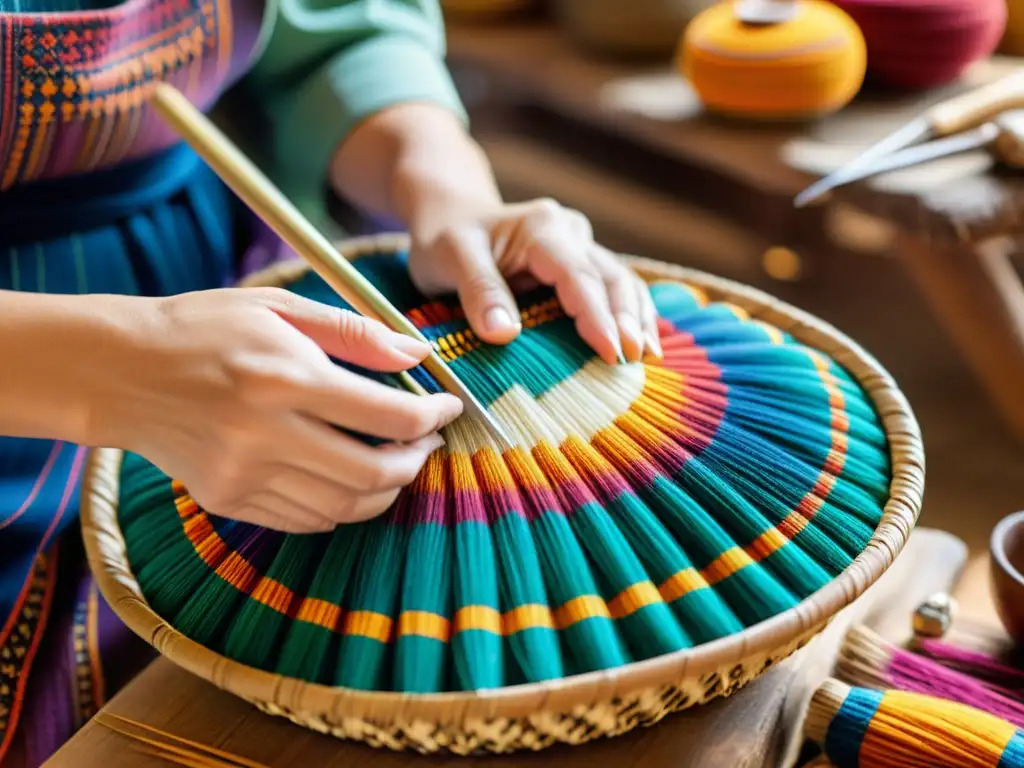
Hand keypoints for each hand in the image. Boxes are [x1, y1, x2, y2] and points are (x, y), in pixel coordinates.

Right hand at [88, 288, 462, 532]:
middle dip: (417, 461)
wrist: (118, 371)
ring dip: (387, 489)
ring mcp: (243, 474)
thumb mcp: (279, 306)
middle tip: (427, 441)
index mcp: (283, 376)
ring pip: (346, 505)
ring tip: (397, 461)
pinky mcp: (227, 499)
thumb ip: (354, 333)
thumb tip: (419, 355)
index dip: (433, 416)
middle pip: (374, 472)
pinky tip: (351, 479)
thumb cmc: (203, 327)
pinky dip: (344, 506)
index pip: (387, 414)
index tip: (446, 407)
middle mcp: (264, 433)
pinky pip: (307, 520)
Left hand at [406, 198, 661, 364]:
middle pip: (611, 278)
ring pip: (621, 282)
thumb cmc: (446, 236)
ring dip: (638, 318)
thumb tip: (505, 334)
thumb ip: (479, 292)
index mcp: (542, 228)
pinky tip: (641, 344)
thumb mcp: (449, 258)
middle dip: (629, 319)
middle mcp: (570, 232)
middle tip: (635, 360)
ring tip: (647, 357)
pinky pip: (613, 289)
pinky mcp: (580, 265)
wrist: (451, 212)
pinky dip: (629, 315)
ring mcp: (579, 247)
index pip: (578, 276)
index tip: (611, 352)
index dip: (597, 315)